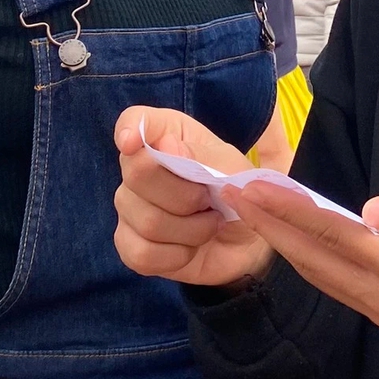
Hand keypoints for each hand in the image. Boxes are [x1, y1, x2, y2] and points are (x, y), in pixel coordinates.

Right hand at [112, 107, 275, 290]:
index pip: (134, 122)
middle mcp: (140, 167)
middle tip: (209, 201)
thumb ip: (204, 157)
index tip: (131, 142)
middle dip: (184, 196)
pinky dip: (175, 256)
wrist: (249, 241)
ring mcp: (131, 207)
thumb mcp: (234, 170)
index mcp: (167, 135)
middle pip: (136, 175)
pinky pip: (140, 254)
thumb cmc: (239, 192)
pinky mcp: (131, 245)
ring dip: (190, 230)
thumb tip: (167, 146)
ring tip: (209, 225)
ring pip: (146, 220)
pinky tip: (190, 248)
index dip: (129, 129)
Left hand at [227, 183, 378, 340]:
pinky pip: (334, 283)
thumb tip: (374, 211)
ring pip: (320, 274)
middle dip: (272, 225)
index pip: (334, 235)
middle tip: (235, 192)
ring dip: (283, 242)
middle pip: (316, 258)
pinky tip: (292, 241)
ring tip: (252, 211)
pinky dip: (306, 258)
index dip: (291, 210)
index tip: (256, 185)